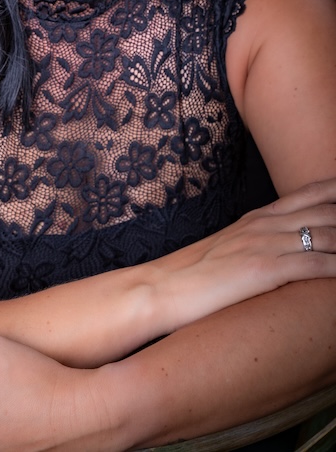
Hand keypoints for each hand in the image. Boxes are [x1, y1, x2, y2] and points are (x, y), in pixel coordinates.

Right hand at [156, 178, 335, 334]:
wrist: (162, 287)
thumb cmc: (193, 274)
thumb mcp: (230, 249)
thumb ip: (258, 242)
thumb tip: (282, 249)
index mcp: (259, 217)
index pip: (311, 195)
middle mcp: (265, 225)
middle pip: (326, 210)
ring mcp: (265, 245)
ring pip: (326, 233)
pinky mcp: (262, 271)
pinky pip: (313, 265)